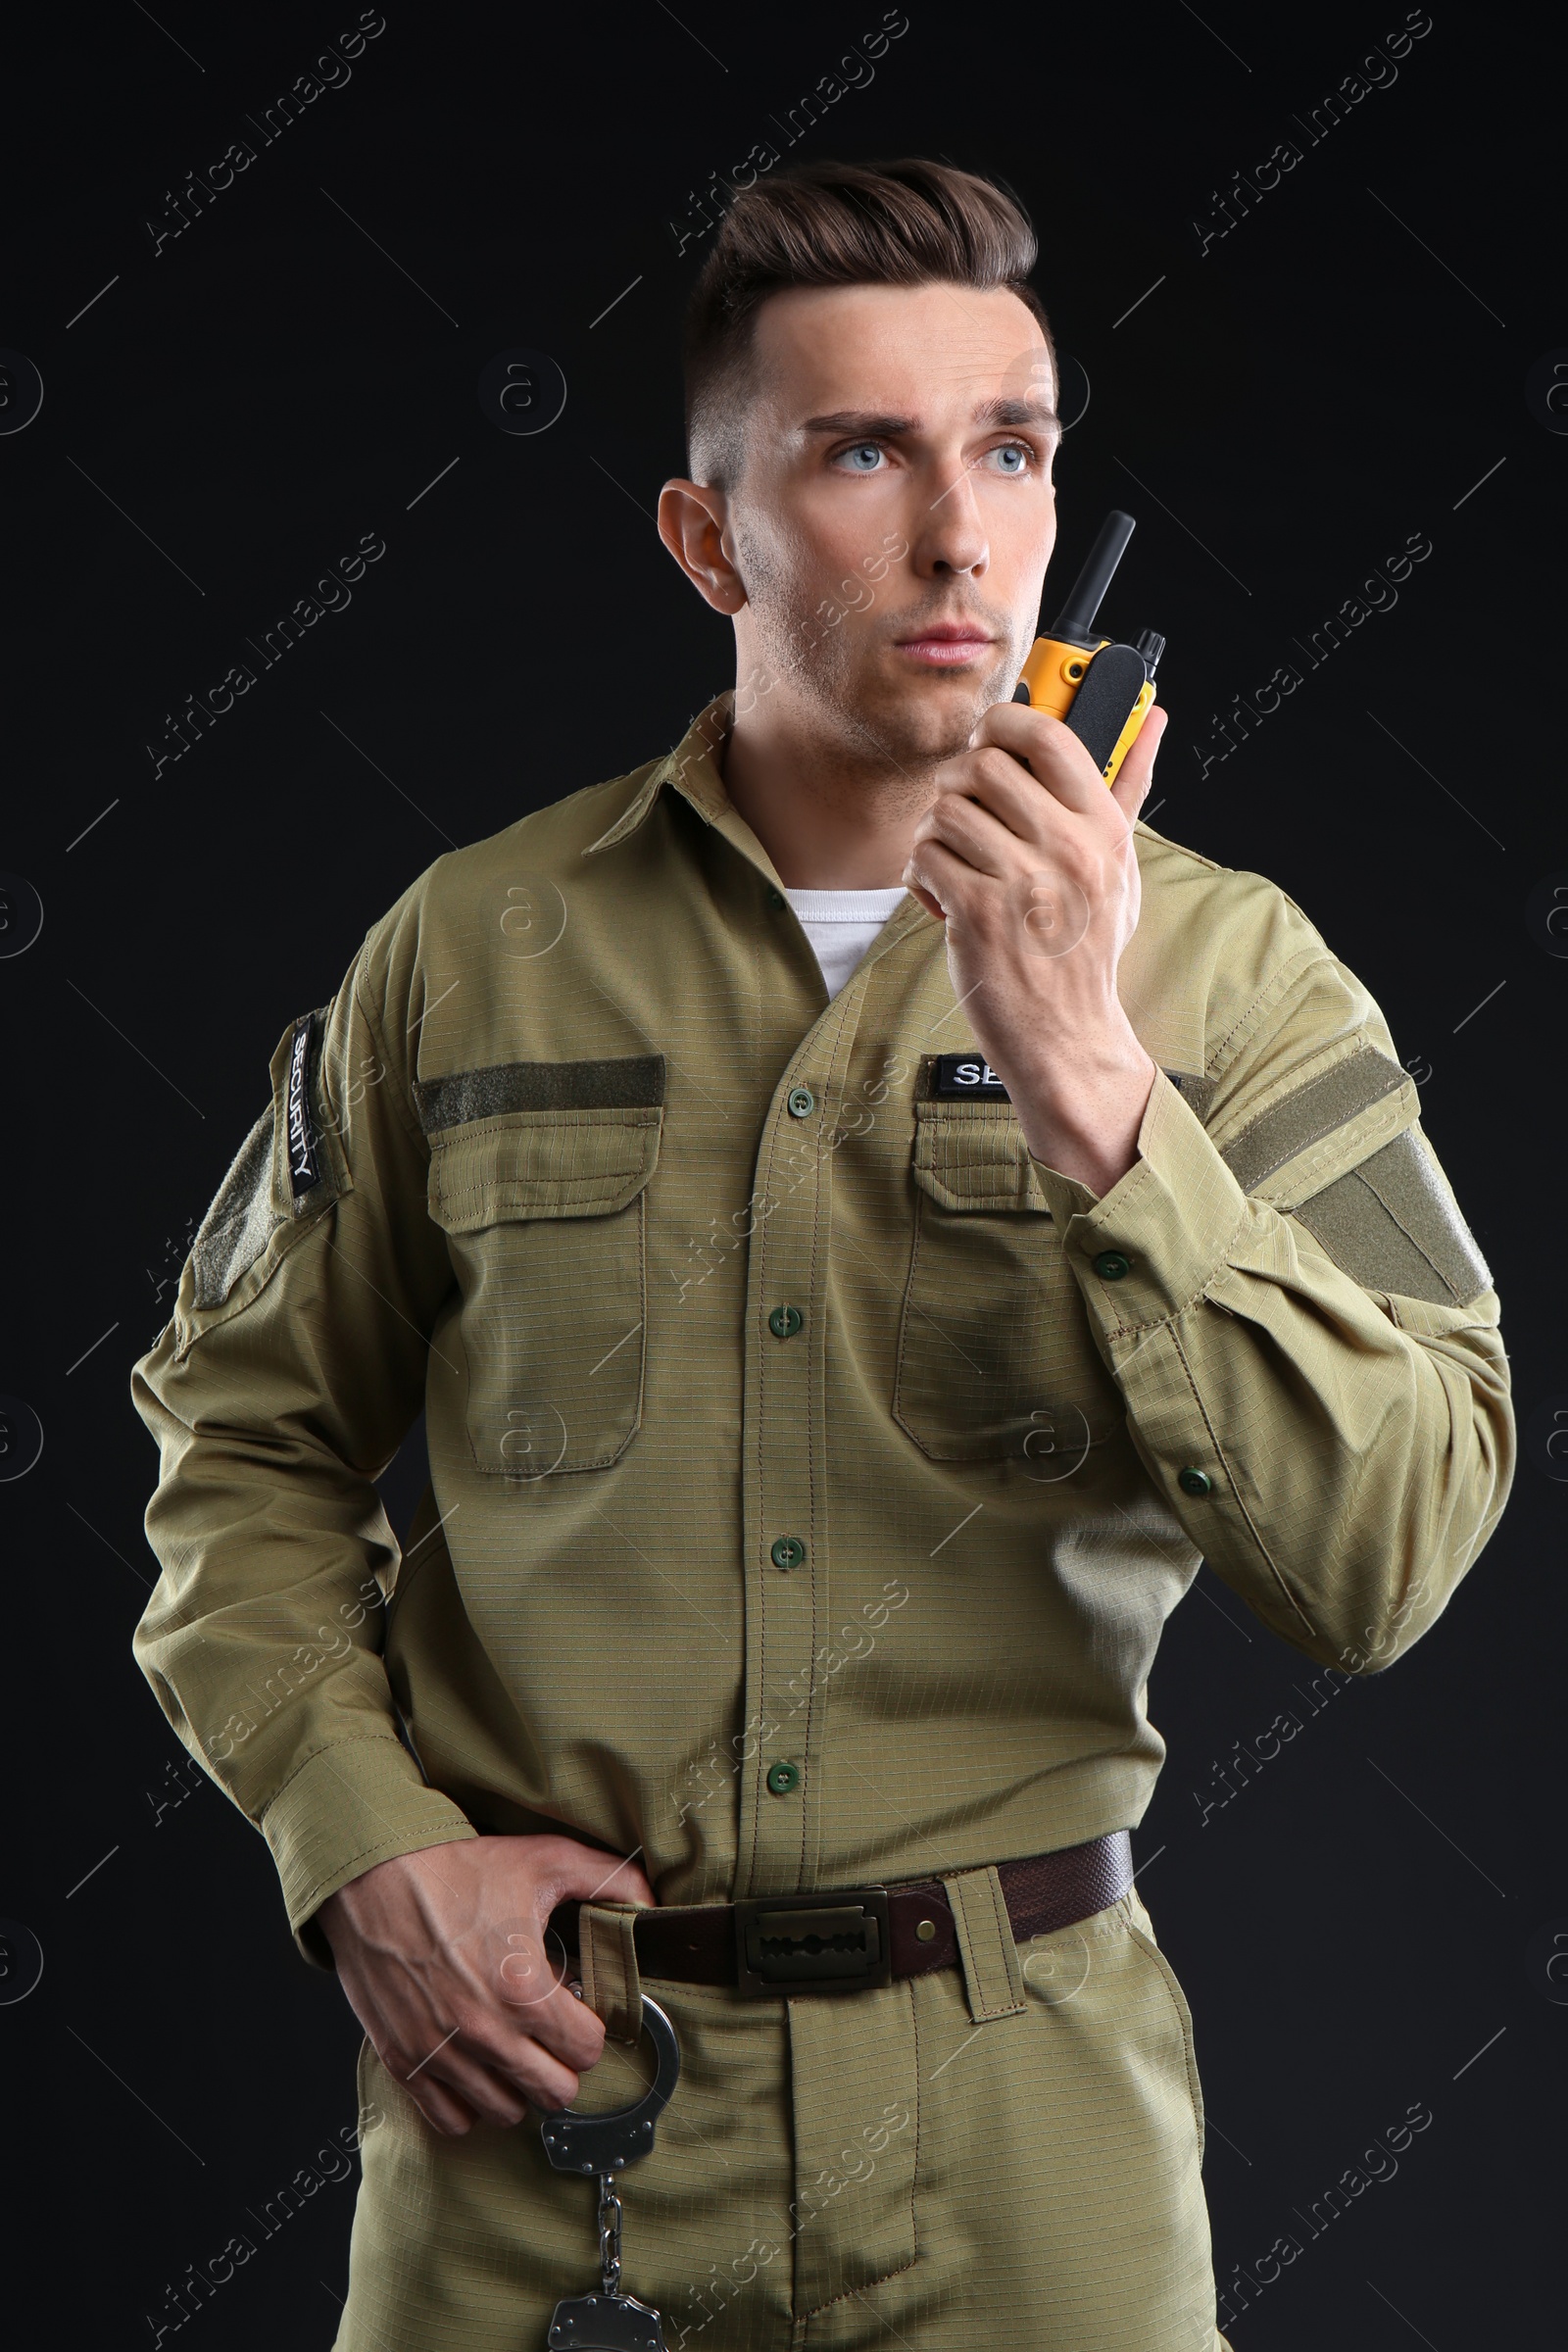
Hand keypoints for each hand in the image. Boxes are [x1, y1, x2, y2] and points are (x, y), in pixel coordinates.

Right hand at [316, 1832, 654, 2136]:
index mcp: (524, 1988)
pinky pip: (453, 2120)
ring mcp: (442, 2053)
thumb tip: (652, 1904)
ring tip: (512, 2044)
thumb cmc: (456, 1869)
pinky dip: (469, 2101)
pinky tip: (475, 2063)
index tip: (576, 2009)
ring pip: (508, 2111)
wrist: (372, 1879)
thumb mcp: (543, 1860)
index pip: (589, 2049)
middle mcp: (485, 2031)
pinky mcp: (405, 2062)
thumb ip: (609, 1880)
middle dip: (562, 2063)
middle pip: (556, 2093)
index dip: (589, 2027)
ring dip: (518, 2084)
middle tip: (550, 2033)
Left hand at [902, 698, 1167, 1193]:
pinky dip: (922, 871)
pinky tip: (942, 894)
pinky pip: (926, 854)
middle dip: (959, 781)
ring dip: (936, 832)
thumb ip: (1129, 787)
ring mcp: (1023, 883)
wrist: (1068, 1034)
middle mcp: (1068, 851)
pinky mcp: (978, 915)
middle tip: (962, 808)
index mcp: (1103, 830)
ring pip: (947, 809)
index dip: (1006, 721)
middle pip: (985, 765)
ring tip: (954, 860)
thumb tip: (1152, 719)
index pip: (1050, 737)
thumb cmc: (1088, 948)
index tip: (991, 737)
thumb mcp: (1120, 866)